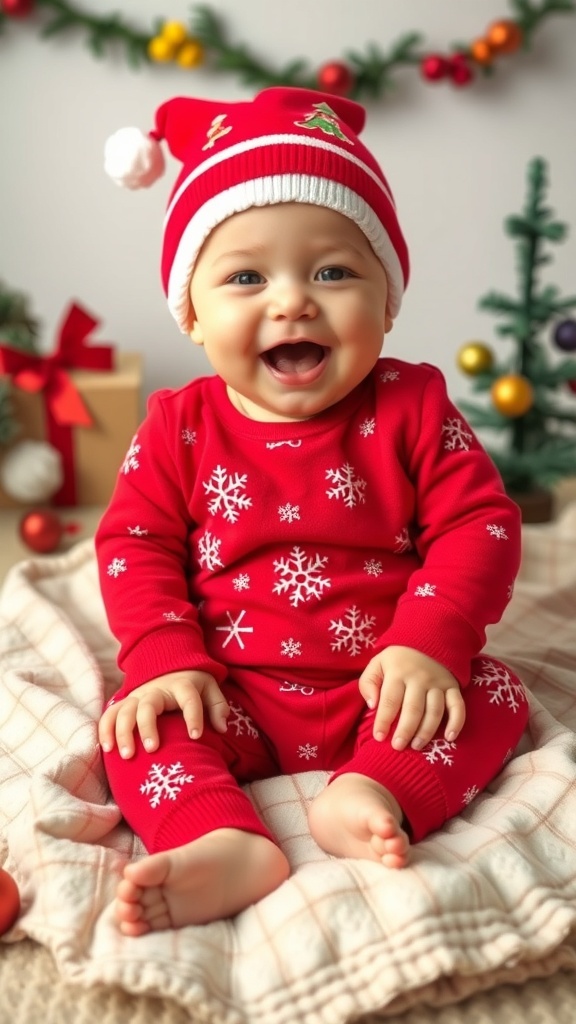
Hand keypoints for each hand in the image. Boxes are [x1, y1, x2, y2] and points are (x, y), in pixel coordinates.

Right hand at [98, 670, 228, 758]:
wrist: (168, 665)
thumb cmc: (192, 684)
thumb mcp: (210, 688)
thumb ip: (218, 706)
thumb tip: (221, 727)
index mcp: (181, 685)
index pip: (189, 699)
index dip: (194, 716)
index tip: (196, 736)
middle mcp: (156, 690)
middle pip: (149, 705)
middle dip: (148, 726)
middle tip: (151, 749)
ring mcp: (137, 696)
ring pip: (125, 711)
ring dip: (123, 732)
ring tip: (126, 755)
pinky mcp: (125, 703)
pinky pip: (110, 714)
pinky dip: (106, 729)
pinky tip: (106, 748)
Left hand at [358, 645, 464, 751]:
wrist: (427, 640)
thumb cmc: (397, 660)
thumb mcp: (377, 664)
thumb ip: (368, 683)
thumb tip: (372, 705)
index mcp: (398, 673)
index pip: (390, 700)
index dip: (384, 720)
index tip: (379, 737)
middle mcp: (419, 679)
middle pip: (413, 709)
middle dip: (405, 730)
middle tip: (397, 747)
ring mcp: (438, 684)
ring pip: (434, 711)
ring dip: (426, 731)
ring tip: (416, 746)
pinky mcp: (452, 687)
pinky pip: (458, 706)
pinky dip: (456, 722)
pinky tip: (450, 738)